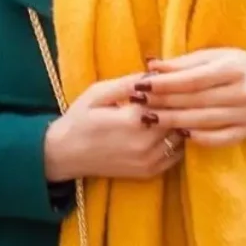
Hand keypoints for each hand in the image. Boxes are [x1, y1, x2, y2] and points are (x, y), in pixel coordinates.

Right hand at [43, 75, 185, 181]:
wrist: (64, 155)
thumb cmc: (79, 118)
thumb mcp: (98, 93)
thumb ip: (127, 83)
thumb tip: (154, 73)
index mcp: (132, 120)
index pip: (168, 99)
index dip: (172, 87)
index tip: (172, 77)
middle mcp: (144, 143)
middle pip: (178, 118)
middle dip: (180, 103)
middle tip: (178, 90)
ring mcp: (148, 161)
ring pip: (181, 136)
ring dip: (181, 122)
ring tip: (174, 108)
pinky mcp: (149, 172)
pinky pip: (177, 154)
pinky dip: (178, 140)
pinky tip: (170, 128)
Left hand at [139, 49, 245, 148]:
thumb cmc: (230, 65)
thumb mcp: (210, 56)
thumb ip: (182, 64)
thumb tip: (152, 66)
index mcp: (234, 68)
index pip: (193, 79)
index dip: (166, 84)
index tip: (142, 84)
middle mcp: (243, 92)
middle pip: (196, 101)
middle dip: (165, 102)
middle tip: (140, 103)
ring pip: (203, 121)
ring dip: (173, 121)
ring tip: (150, 119)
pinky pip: (217, 139)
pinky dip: (197, 137)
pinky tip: (178, 133)